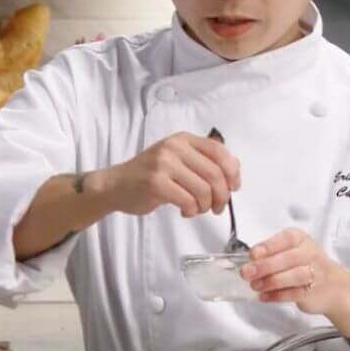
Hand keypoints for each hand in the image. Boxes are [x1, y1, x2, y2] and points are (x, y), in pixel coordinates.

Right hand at [92, 132, 239, 217]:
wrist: (115, 185)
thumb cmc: (150, 175)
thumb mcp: (177, 159)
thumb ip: (202, 161)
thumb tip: (234, 172)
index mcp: (183, 139)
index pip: (219, 151)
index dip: (233, 172)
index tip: (233, 188)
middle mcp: (174, 147)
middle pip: (215, 173)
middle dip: (222, 196)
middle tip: (217, 208)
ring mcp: (164, 164)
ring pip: (203, 190)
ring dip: (206, 206)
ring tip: (197, 209)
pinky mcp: (156, 183)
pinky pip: (188, 201)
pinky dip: (192, 211)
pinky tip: (185, 211)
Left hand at [240, 228, 349, 315]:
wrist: (333, 286)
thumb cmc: (305, 265)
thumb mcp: (290, 251)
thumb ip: (271, 253)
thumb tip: (248, 261)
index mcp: (301, 239)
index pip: (286, 238)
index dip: (269, 246)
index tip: (253, 254)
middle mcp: (310, 253)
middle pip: (289, 258)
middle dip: (265, 266)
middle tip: (247, 273)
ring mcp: (315, 273)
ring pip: (293, 277)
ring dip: (271, 282)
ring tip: (255, 286)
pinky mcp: (313, 291)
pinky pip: (294, 293)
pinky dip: (276, 296)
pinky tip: (264, 296)